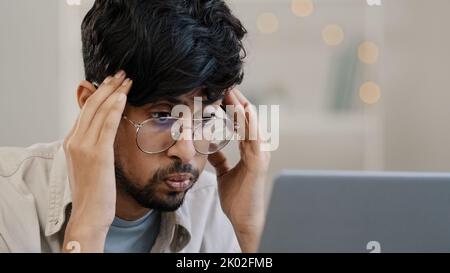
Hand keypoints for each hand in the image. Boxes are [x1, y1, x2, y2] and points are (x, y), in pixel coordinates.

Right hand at [62, 71, 131, 251]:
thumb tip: (105, 132)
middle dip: (108, 87)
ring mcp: (84, 147)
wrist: (89, 212)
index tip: (113, 83)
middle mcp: (75, 140)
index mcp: (72, 141)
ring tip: (127, 80)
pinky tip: (122, 97)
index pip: (86, 110)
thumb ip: (93, 145)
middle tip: (122, 73)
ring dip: (114, 92)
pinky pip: (106, 126)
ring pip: (98, 111)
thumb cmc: (94, 190)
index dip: (100, 93)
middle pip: (91, 105)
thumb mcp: (89, 163)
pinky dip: (114, 108)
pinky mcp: (97, 154)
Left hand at [208, 89, 270, 252]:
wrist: (244, 219)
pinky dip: (249, 123)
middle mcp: (257, 148)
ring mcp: (260, 154)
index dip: (231, 106)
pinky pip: (255, 138)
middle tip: (223, 84)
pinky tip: (242, 110)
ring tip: (231, 91)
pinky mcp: (259, 162)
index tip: (219, 92)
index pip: (240, 122)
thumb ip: (220, 159)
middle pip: (247, 118)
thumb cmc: (237, 196)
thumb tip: (211, 149)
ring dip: (241, 106)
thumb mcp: (223, 173)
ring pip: (252, 124)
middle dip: (235, 101)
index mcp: (248, 149)